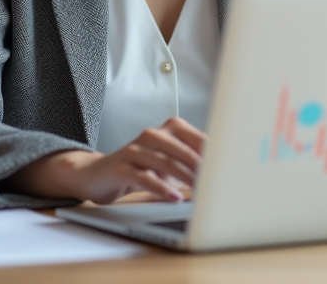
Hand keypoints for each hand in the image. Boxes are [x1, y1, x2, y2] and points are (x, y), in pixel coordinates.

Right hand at [7, 117, 205, 203]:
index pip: (197, 138)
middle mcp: (152, 135)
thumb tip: (223, 174)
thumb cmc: (141, 169)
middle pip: (183, 150)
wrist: (97, 175)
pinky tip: (175, 198)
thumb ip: (192, 163)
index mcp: (168, 129)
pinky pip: (144, 176)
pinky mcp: (121, 166)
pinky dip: (162, 188)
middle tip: (217, 185)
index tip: (230, 170)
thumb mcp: (168, 163)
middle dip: (202, 168)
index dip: (214, 155)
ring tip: (200, 193)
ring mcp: (135, 149)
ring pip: (165, 162)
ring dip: (185, 179)